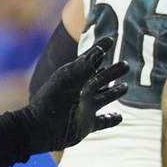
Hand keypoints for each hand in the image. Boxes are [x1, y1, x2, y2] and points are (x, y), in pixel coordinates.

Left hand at [24, 36, 128, 152]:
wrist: (41, 127)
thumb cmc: (52, 99)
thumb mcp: (69, 77)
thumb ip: (87, 63)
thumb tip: (104, 47)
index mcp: (75, 78)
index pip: (91, 60)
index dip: (100, 49)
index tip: (111, 40)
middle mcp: (81, 92)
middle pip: (100, 79)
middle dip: (112, 73)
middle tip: (125, 65)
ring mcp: (85, 109)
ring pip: (104, 98)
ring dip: (114, 92)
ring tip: (125, 87)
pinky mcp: (86, 126)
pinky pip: (102, 122)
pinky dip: (111, 120)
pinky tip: (119, 117)